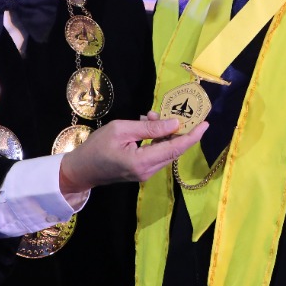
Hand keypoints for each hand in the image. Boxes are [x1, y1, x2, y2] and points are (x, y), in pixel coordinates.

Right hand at [59, 117, 206, 193]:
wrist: (81, 170)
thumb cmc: (96, 147)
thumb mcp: (121, 130)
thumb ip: (149, 128)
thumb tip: (175, 123)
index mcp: (142, 162)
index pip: (175, 148)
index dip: (192, 136)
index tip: (205, 123)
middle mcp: (148, 171)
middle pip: (174, 150)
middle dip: (178, 130)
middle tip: (175, 111)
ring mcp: (146, 174)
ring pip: (166, 152)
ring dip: (164, 133)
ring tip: (149, 116)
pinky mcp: (142, 172)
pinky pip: (157, 154)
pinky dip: (157, 139)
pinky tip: (146, 125)